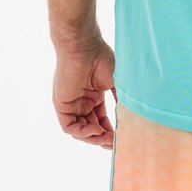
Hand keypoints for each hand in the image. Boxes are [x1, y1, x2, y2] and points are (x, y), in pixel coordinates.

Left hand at [52, 34, 116, 148]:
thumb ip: (121, 100)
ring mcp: (71, 104)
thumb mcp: (116, 82)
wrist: (84, 47)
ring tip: (107, 138)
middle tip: (115, 144)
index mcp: (94, 96)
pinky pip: (69, 126)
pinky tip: (95, 129)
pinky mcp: (61, 105)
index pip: (101, 120)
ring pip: (80, 131)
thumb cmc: (101, 59)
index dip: (110, 131)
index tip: (121, 139)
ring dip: (93, 137)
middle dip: (103, 138)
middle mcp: (82, 101)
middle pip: (91, 128)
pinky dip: (82, 132)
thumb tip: (130, 118)